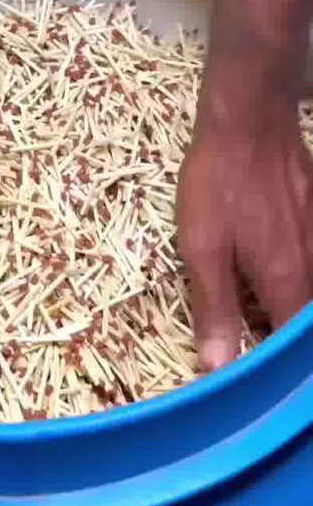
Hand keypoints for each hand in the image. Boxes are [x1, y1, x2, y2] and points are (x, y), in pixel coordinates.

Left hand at [177, 101, 312, 370]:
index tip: (264, 385)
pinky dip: (304, 275)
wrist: (250, 119)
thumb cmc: (220, 183)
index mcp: (286, 281)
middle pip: (309, 320)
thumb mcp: (203, 246)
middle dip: (293, 343)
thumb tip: (218, 366)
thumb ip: (215, 307)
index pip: (291, 343)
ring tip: (273, 317)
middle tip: (269, 355)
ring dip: (297, 307)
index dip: (280, 371)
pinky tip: (285, 270)